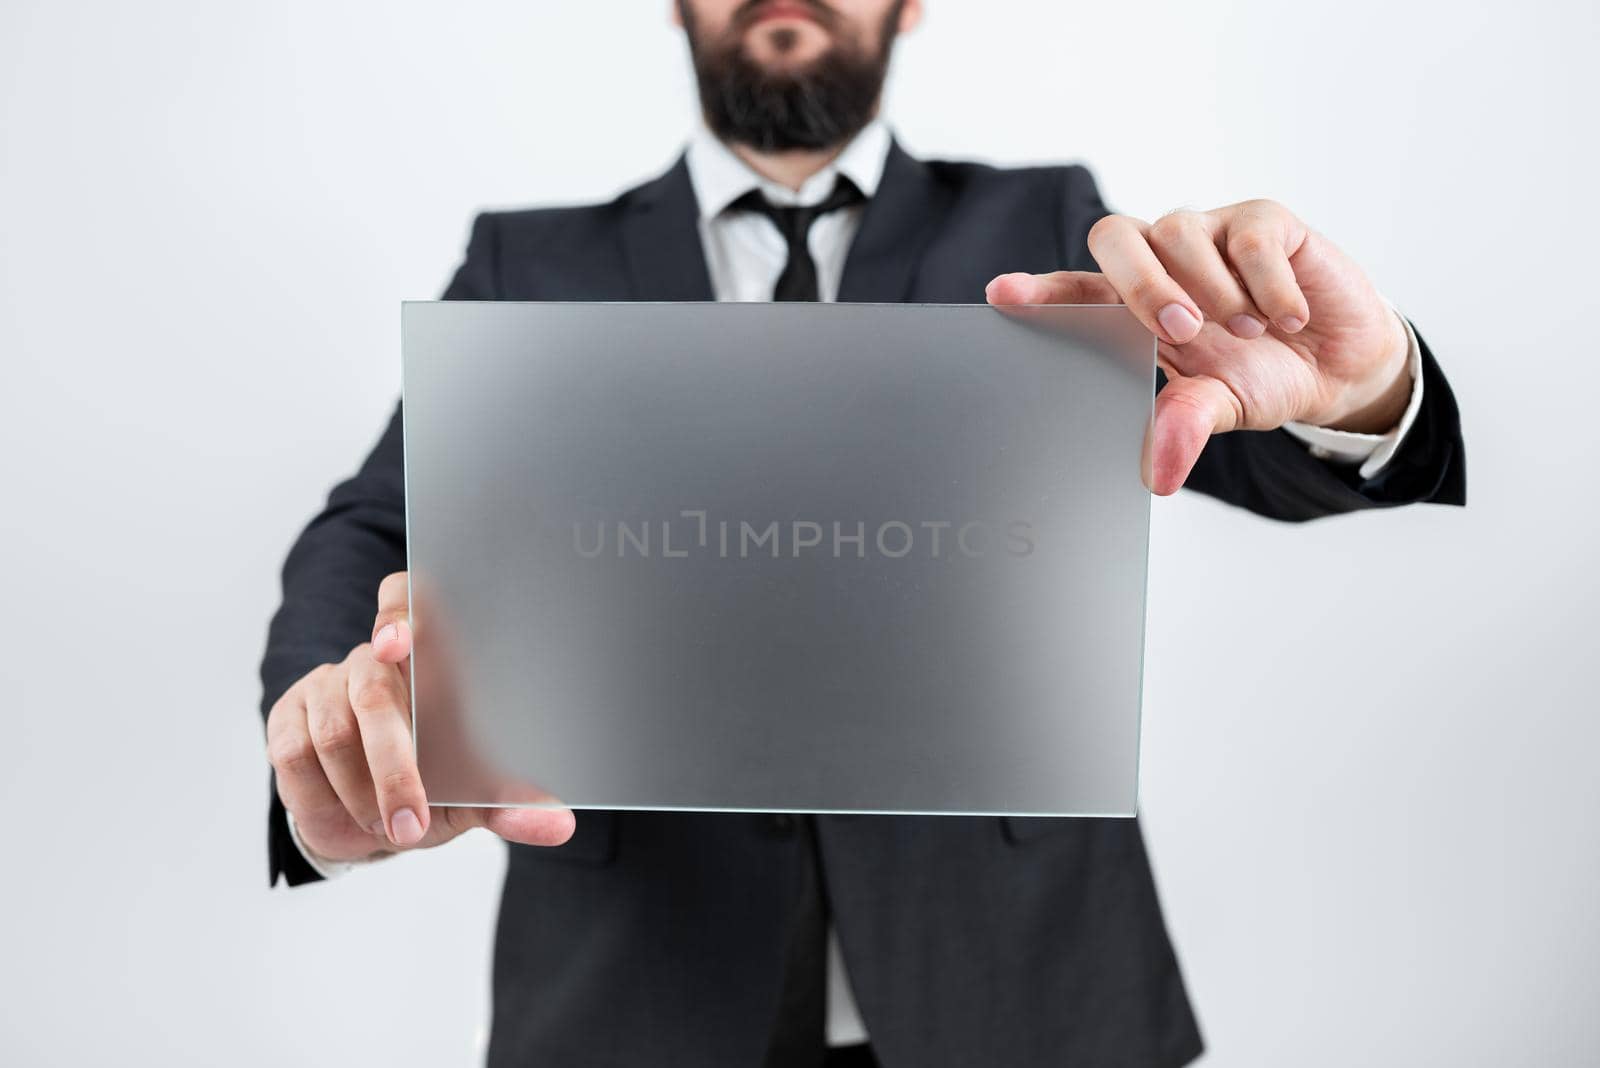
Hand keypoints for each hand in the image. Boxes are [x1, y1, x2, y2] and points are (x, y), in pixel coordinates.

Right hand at [265, 571, 574, 862]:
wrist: (370, 822)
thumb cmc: (434, 788)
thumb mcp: (473, 797)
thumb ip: (510, 803)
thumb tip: (559, 824)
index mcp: (430, 659)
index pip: (408, 597)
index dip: (399, 609)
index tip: (396, 643)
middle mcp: (374, 661)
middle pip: (373, 688)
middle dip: (392, 764)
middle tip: (411, 821)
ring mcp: (326, 685)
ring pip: (333, 732)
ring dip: (361, 794)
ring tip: (387, 829)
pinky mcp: (287, 716)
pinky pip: (293, 755)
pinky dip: (323, 799)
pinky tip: (346, 817)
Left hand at [986, 199, 1412, 494]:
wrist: (1339, 364)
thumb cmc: (1259, 376)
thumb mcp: (1219, 408)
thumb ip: (1183, 427)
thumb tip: (1159, 474)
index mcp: (1131, 307)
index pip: (1073, 290)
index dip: (1038, 291)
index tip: (1002, 294)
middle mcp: (1161, 261)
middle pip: (1115, 237)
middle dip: (1140, 283)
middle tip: (1179, 330)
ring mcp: (1210, 234)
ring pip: (1179, 232)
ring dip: (1213, 293)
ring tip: (1247, 333)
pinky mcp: (1264, 220)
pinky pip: (1251, 237)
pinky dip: (1269, 288)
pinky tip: (1287, 319)